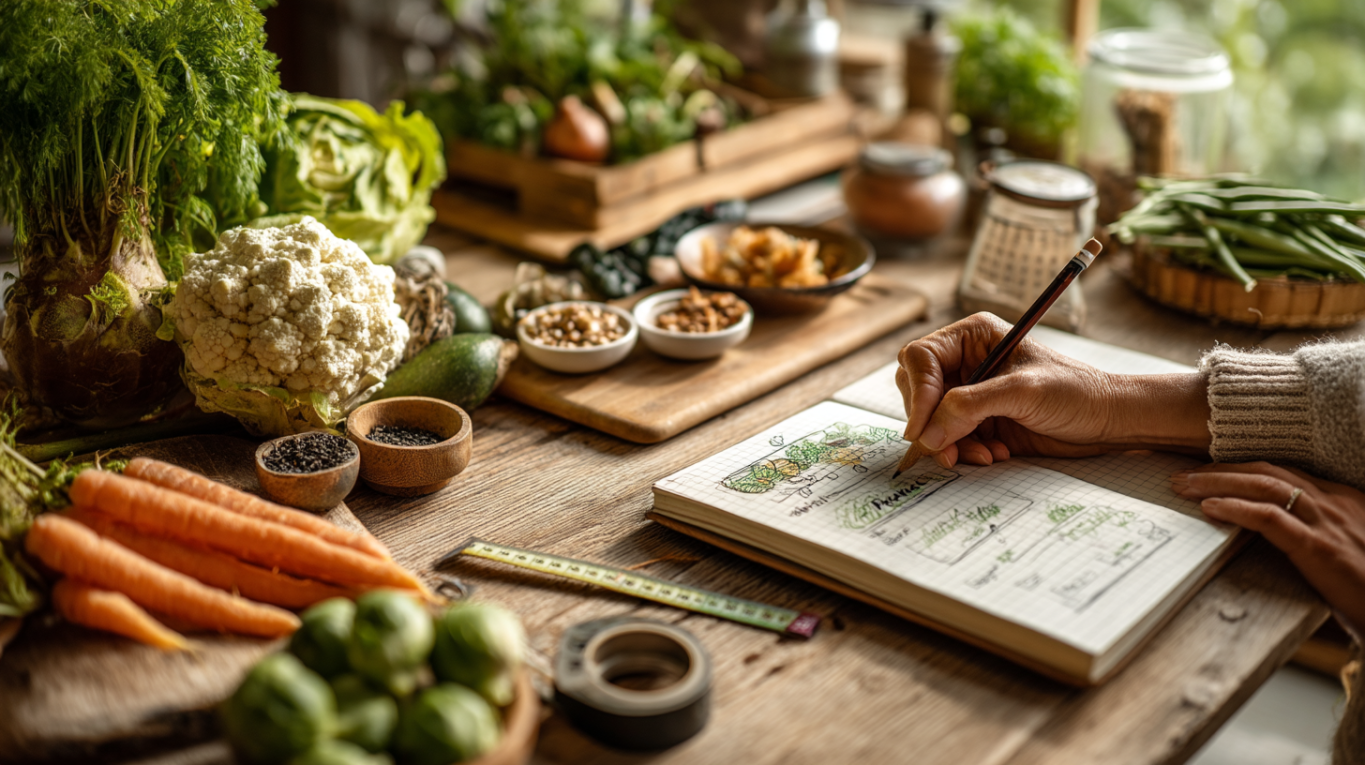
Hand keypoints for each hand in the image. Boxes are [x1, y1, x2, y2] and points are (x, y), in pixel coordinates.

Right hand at [896, 313, 1211, 467]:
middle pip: (917, 390)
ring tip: (981, 455)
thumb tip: (928, 432)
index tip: (923, 429)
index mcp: (973, 337)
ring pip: (930, 420)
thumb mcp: (1023, 391)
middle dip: (931, 423)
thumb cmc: (1076, 392)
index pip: (921, 358)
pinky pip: (949, 439)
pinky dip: (963, 452)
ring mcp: (970, 393)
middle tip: (947, 448)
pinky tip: (994, 455)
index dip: (918, 393)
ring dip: (949, 443)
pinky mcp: (977, 421)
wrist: (1107, 422)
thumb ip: (971, 406)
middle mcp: (965, 362)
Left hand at [1173, 462, 1364, 638]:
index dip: (1242, 469)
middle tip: (1184, 474)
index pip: (1284, 474)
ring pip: (1264, 486)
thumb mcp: (1343, 552)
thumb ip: (1312, 538)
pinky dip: (1236, 508)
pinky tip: (1210, 507)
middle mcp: (1335, 504)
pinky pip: (1270, 519)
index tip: (1208, 471)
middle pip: (1268, 472)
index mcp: (1341, 501)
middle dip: (1221, 469)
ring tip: (1184, 485)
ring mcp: (1328, 523)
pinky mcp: (1320, 549)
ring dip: (1217, 481)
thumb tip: (1269, 536)